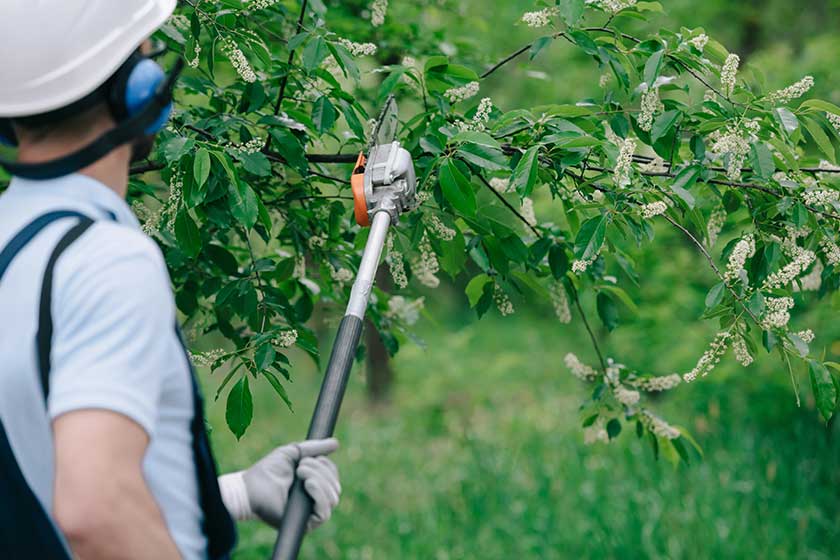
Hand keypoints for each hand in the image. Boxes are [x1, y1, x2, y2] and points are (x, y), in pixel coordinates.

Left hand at [219, 438, 340, 530]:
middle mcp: (315, 501)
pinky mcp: (307, 525)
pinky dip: (319, 495)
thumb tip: (336, 443)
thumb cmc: (268, 471)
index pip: (333, 477)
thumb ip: (314, 448)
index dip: (327, 465)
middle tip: (300, 466)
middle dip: (321, 471)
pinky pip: (324, 513)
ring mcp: (312, 514)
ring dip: (319, 479)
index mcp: (314, 485)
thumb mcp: (294, 453)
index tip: (308, 458)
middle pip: (335, 487)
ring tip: (300, 472)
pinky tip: (308, 484)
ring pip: (332, 498)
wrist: (250, 487)